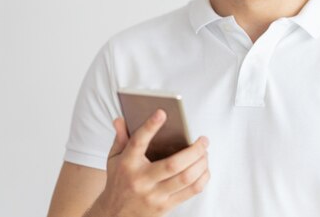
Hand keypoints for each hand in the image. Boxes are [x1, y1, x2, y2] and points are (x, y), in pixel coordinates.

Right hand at [90, 110, 209, 216]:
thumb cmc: (118, 181)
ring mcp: (154, 195)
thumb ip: (120, 137)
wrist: (114, 215)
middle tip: (203, 140)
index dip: (150, 126)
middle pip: (174, 164)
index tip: (162, 112)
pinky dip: (202, 178)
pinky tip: (204, 169)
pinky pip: (191, 191)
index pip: (138, 142)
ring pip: (186, 178)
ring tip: (205, 153)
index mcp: (127, 164)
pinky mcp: (164, 207)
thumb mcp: (114, 159)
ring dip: (202, 163)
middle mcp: (141, 180)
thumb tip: (120, 118)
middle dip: (195, 150)